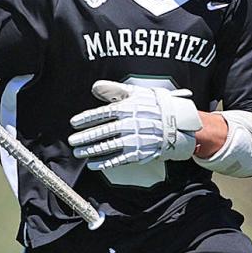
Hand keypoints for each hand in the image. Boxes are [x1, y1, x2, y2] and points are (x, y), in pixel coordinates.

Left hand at [68, 81, 203, 169]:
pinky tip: (94, 164)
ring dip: (91, 151)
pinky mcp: (140, 152)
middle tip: (72, 141)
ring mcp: (135, 139)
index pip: (102, 113)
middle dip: (85, 137)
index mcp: (128, 108)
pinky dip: (106, 163)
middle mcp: (130, 124)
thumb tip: (95, 87)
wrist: (179, 123)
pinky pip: (120, 159)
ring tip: (79, 153)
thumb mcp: (138, 92)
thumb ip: (116, 90)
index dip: (86, 118)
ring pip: (108, 146)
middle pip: (102, 132)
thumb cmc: (157, 105)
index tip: (74, 123)